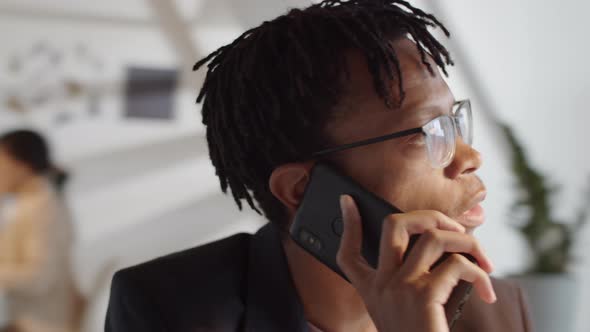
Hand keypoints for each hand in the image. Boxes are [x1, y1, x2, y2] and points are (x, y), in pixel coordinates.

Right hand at [337, 195, 495, 331]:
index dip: (348, 224)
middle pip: (393, 225)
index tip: (349, 202)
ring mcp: (399, 288)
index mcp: (371, 290)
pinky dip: (479, 273)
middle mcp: (380, 286)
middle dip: (430, 215)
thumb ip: (408, 281)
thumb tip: (438, 244)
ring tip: (482, 258)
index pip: (347, 252)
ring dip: (466, 240)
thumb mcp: (403, 312)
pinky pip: (456, 264)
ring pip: (432, 236)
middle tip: (454, 228)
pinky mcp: (422, 296)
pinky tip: (485, 290)